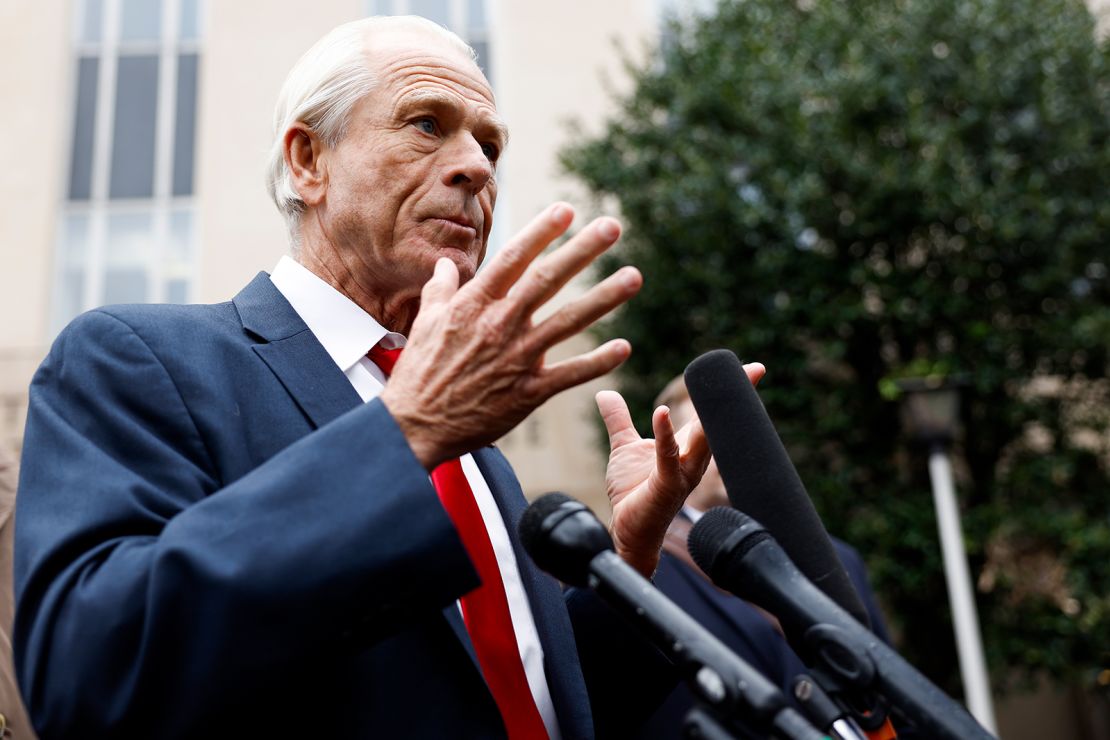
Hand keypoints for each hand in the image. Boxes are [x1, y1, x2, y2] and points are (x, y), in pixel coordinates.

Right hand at [380, 203, 641, 468]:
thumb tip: (446, 263)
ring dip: (604, 298)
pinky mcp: (528, 392)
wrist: (416, 425)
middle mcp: (500, 324)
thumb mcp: (424, 322)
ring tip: (633, 276)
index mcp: (475, 304)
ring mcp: (517, 358)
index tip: (566, 209)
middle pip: (548, 279)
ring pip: (568, 321)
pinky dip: (597, 361)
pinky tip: (623, 347)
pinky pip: (570, 374)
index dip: (542, 231)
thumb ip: (441, 289)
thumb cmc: (419, 372)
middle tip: (612, 226)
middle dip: (582, 251)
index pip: (514, 257)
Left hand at [597, 363, 765, 576]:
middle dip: (734, 397)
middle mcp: (693, 458)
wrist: (627, 530)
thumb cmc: (633, 492)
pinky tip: (662, 412)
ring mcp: (683, 472)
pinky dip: (665, 433)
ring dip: (709, 415)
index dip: (729, 391)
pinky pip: (668, 455)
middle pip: (717, 422)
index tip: (752, 366)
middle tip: (754, 370)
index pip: (711, 414)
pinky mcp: (666, 484)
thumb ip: (618, 419)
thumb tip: (604, 392)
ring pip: (702, 439)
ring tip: (715, 387)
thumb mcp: (625, 446)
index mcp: (687, 447)